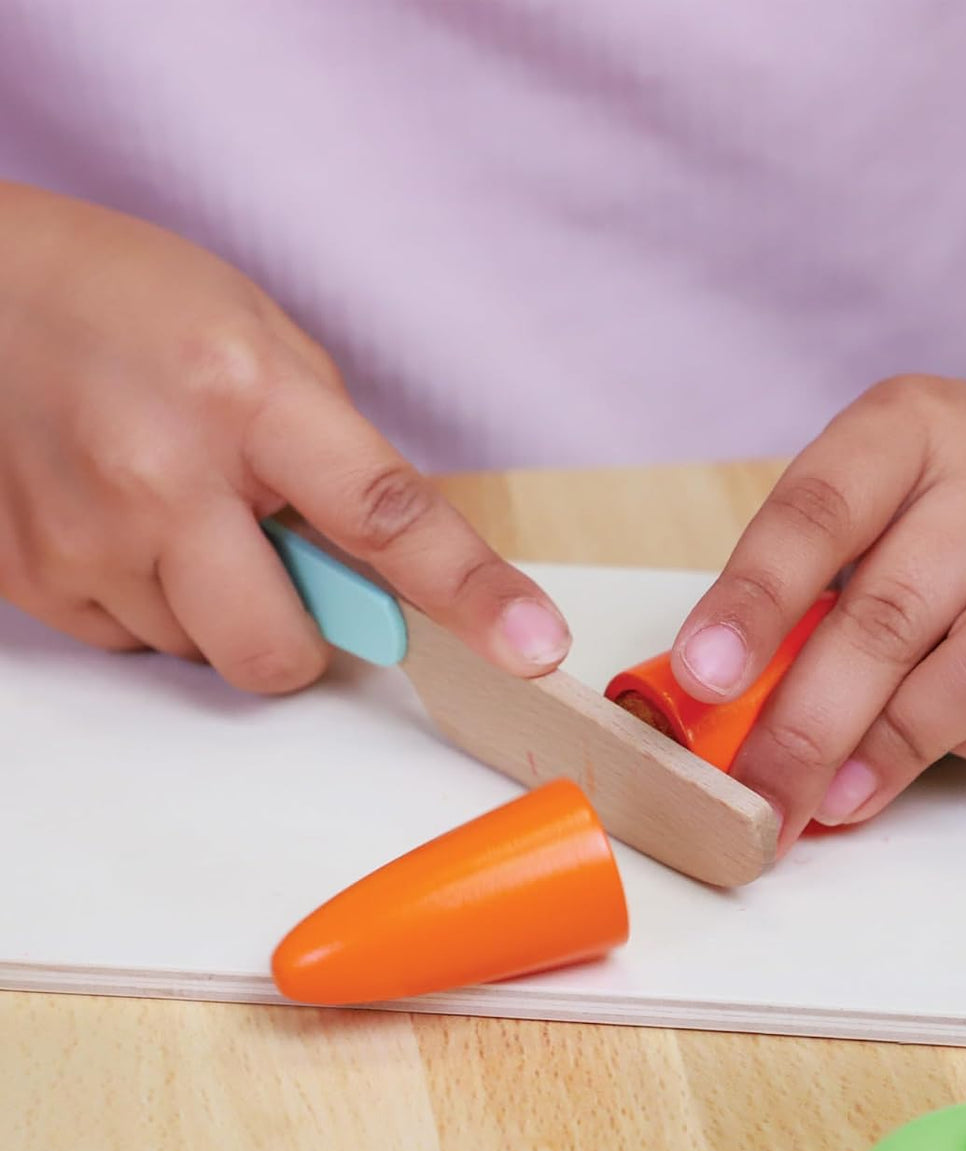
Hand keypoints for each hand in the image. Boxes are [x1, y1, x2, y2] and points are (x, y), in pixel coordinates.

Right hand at [0, 181, 569, 691]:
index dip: (470, 592)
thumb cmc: (124, 300)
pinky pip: (132, 642)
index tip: (533, 647)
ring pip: (203, 653)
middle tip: (276, 559)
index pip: (386, 517)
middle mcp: (157, 475)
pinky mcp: (25, 576)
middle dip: (301, 633)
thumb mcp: (259, 337)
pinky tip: (118, 520)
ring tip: (172, 506)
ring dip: (214, 605)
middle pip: (281, 650)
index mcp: (244, 393)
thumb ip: (333, 452)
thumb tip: (389, 561)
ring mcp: (81, 537)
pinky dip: (147, 600)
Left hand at [669, 367, 965, 852]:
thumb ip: (803, 571)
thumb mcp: (871, 484)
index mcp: (909, 427)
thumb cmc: (950, 491)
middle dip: (809, 724)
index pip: (819, 513)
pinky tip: (919, 757)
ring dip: (890, 752)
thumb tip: (726, 696)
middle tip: (755, 796)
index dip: (755, 602)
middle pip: (893, 613)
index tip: (704, 680)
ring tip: (826, 802)